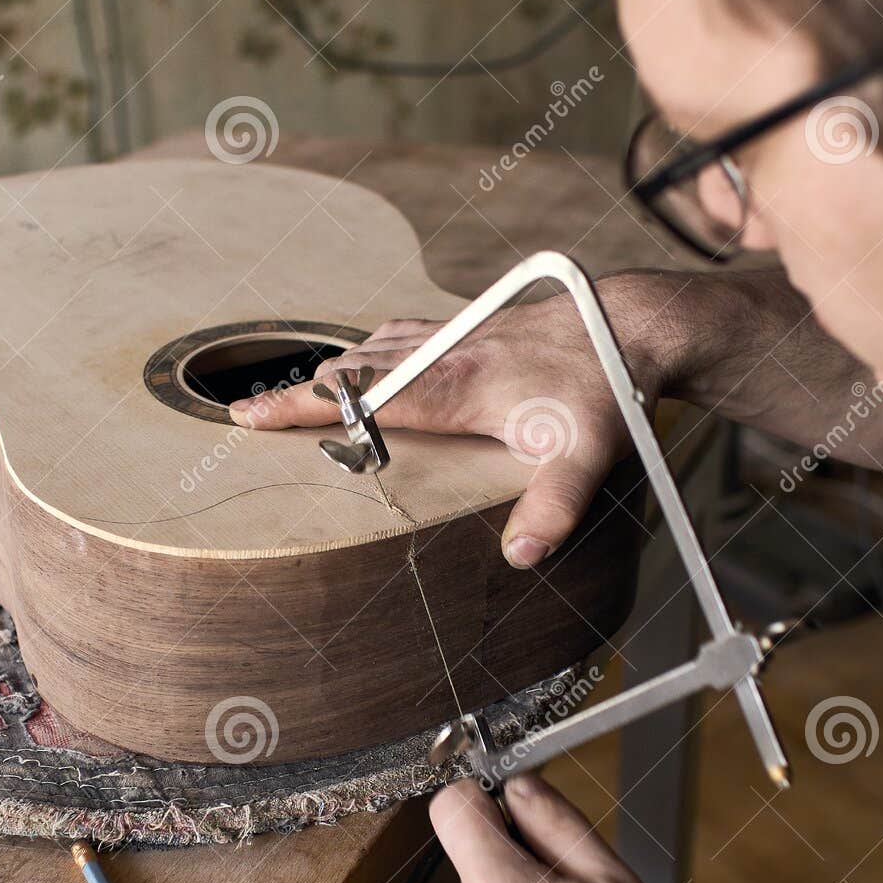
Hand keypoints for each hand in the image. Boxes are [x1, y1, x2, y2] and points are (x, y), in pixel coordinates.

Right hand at [229, 277, 671, 568]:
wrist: (633, 325)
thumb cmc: (605, 388)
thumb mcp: (586, 455)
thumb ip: (552, 507)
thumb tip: (521, 557)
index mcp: (453, 385)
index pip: (359, 396)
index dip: (301, 407)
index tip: (250, 415)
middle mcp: (442, 353)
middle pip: (349, 369)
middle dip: (298, 393)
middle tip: (251, 417)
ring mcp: (453, 335)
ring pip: (370, 347)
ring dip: (329, 371)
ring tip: (294, 397)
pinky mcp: (468, 327)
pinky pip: (398, 334)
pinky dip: (368, 349)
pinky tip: (367, 358)